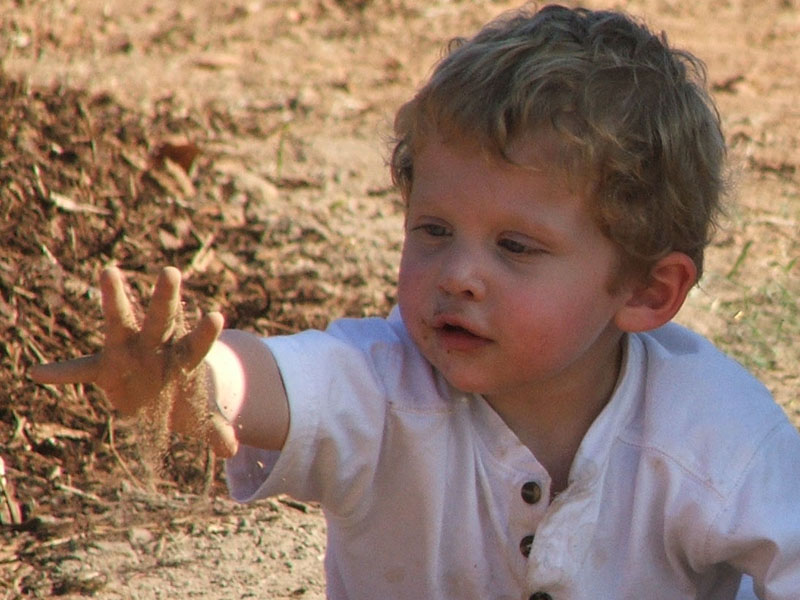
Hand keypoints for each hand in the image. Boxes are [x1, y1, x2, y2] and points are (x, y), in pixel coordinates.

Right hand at [30, 266, 235, 455]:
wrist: (160, 397)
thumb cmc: (184, 398)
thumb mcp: (200, 417)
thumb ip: (215, 429)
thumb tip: (230, 450)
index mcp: (184, 358)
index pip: (197, 344)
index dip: (205, 333)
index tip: (216, 316)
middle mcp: (158, 346)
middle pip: (163, 319)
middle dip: (166, 297)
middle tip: (171, 271)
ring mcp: (129, 351)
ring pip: (122, 321)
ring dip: (115, 297)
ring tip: (108, 271)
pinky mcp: (105, 367)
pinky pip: (80, 370)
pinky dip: (61, 374)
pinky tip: (39, 374)